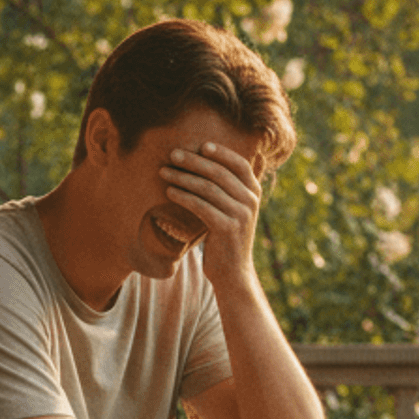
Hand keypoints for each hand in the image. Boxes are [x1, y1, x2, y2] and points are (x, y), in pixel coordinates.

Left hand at [160, 141, 262, 290]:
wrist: (233, 273)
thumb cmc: (225, 239)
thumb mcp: (231, 211)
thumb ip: (225, 191)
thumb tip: (201, 164)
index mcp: (254, 193)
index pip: (240, 164)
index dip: (221, 152)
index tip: (201, 145)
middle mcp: (250, 201)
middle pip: (219, 172)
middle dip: (193, 161)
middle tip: (173, 154)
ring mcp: (240, 215)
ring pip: (207, 188)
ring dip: (183, 177)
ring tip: (164, 172)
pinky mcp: (227, 228)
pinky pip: (201, 206)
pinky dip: (183, 196)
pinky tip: (169, 192)